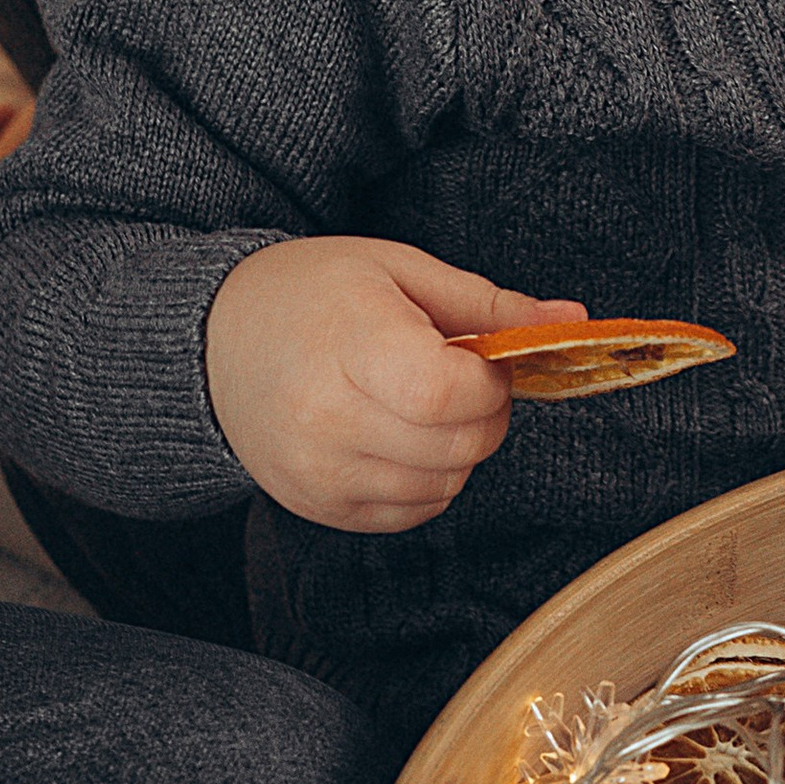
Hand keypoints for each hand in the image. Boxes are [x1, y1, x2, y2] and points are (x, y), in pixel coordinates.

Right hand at [206, 236, 585, 533]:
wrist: (212, 343)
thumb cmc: (310, 295)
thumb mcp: (401, 272)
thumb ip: (490, 306)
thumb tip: (572, 321)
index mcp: (349, 346)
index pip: (453, 396)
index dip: (489, 381)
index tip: (478, 358)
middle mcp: (325, 420)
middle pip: (460, 447)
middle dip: (485, 414)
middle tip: (457, 377)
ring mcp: (317, 473)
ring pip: (444, 485)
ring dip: (457, 449)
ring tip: (417, 402)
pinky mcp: (316, 507)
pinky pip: (412, 511)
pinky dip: (427, 478)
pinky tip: (397, 435)